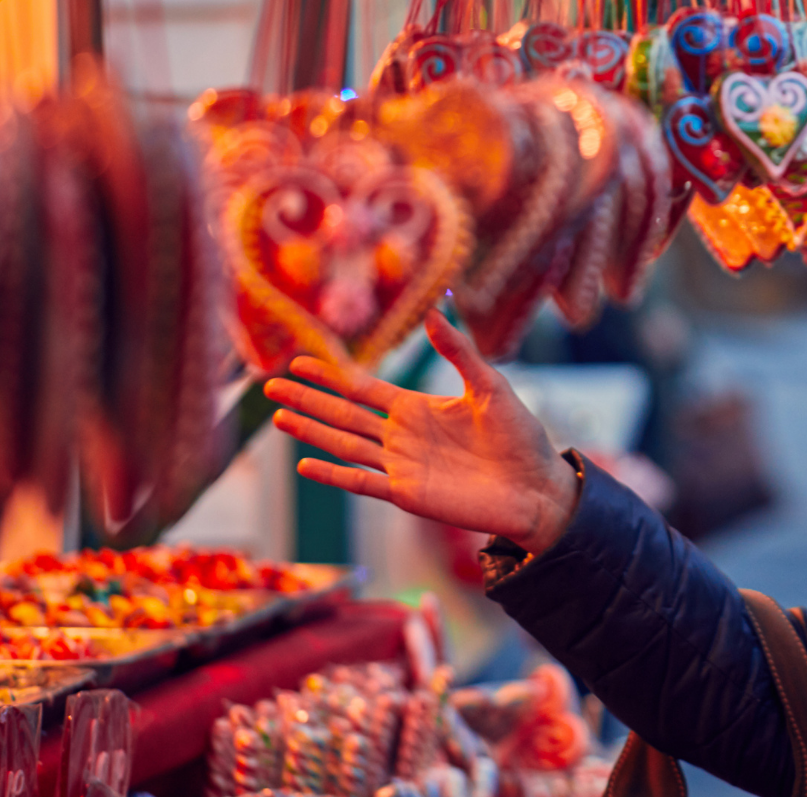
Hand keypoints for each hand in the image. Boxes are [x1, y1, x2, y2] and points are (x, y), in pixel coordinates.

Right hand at [264, 311, 580, 552]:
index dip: (331, 375)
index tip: (299, 360)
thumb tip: (433, 313)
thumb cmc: (520, 437)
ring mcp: (401, 466)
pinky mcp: (408, 494)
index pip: (363, 389)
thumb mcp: (490, 386)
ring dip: (311, 432)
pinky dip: (333, 475)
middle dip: (308, 399)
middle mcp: (402, 436)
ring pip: (345, 445)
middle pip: (343, 414)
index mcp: (418, 409)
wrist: (536, 487)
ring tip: (279, 417)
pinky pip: (362, 483)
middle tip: (269, 386)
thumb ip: (459, 352)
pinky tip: (305, 465)